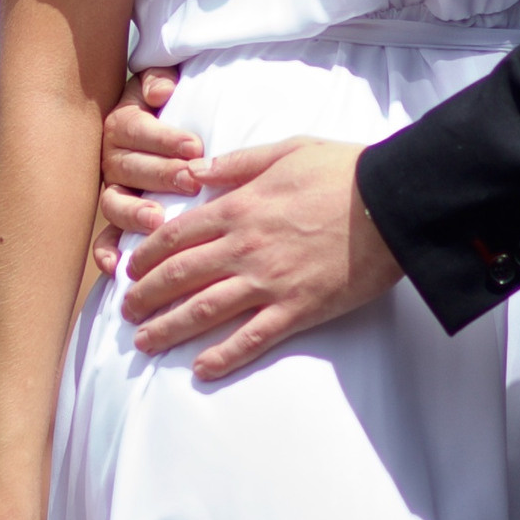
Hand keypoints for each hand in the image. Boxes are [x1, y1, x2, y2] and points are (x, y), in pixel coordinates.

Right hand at [92, 66, 203, 279]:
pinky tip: (116, 267)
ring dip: (133, 213)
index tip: (194, 145)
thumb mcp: (162, 83)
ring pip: (114, 203)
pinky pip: (104, 238)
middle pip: (127, 167)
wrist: (166, 122)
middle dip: (159, 174)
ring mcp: (113, 190)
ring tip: (157, 220)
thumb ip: (158, 80)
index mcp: (122, 124)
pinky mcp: (118, 219)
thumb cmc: (170, 104)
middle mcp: (112, 158)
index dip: (162, 138)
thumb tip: (159, 92)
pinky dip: (106, 252)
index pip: (134, 128)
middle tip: (190, 180)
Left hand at [120, 137, 400, 380]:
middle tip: (126, 311)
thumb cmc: (344, 171)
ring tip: (144, 343)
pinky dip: (223, 357)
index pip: (175, 236)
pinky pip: (251, 338)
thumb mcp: (286, 150)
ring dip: (168, 329)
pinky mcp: (297, 310)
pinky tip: (202, 369)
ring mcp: (268, 282)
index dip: (145, 256)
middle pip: (178, 277)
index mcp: (238, 208)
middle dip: (144, 296)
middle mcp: (244, 248)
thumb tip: (194, 170)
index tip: (128, 269)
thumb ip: (235, 163)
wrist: (393, 202)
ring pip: (203, 311)